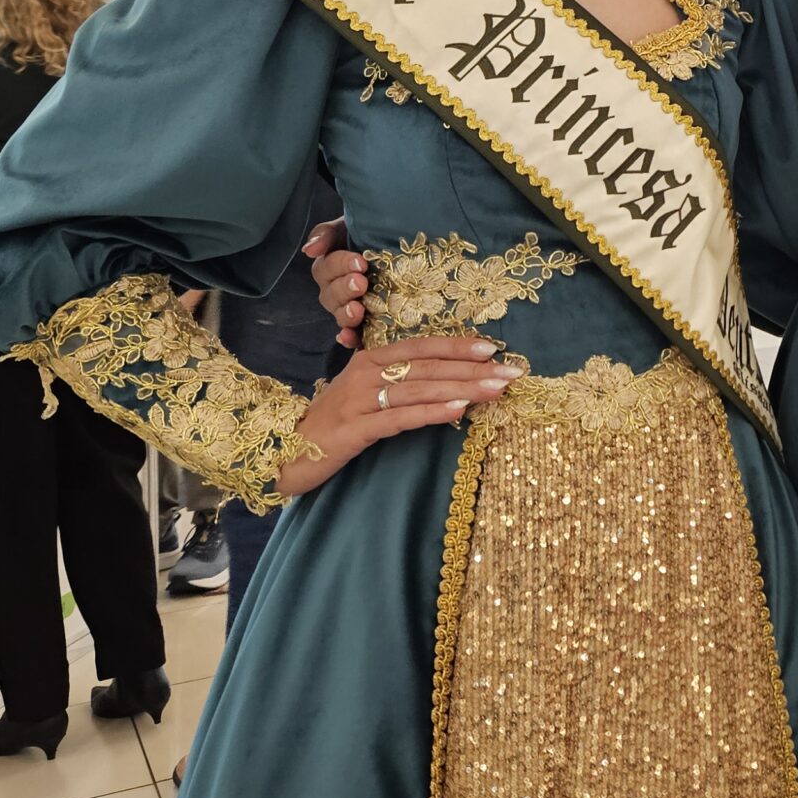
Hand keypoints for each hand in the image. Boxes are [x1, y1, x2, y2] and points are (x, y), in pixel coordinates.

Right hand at [276, 337, 518, 496]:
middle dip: (473, 368)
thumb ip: (397, 383)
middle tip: (512, 371)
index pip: (421, 346)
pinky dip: (432, 412)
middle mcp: (365, 373)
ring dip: (462, 388)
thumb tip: (448, 380)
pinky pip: (401, 418)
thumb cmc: (333, 423)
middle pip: (428, 367)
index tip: (495, 348)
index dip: (458, 345)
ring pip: (420, 389)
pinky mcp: (356, 429)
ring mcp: (359, 400)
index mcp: (369, 359)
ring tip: (496, 389)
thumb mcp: (364, 394)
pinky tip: (459, 410)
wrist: (284, 451)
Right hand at [307, 230, 371, 349]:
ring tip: (358, 310)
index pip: (327, 269)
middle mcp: (336, 291)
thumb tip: (309, 250)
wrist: (400, 243)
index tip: (361, 262)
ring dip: (346, 314)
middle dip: (345, 289)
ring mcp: (349, 309)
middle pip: (332, 295)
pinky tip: (350, 337)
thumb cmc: (373, 233)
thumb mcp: (350, 226)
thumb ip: (327, 234)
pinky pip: (353, 335)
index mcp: (331, 267)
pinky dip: (350, 338)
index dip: (341, 266)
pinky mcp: (365, 325)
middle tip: (362, 283)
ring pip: (340, 315)